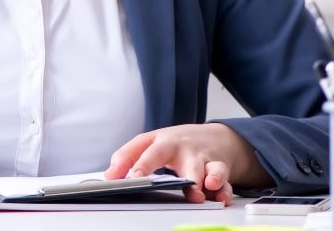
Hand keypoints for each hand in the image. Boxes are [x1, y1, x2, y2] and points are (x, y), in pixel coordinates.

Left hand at [104, 123, 271, 205]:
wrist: (215, 136)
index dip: (137, 164)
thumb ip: (128, 157)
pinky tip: (219, 197)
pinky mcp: (219, 167)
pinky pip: (224, 179)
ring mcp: (202, 157)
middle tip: (174, 186)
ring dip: (206, 179)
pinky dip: (223, 189)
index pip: (145, 150)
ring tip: (202, 192)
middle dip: (174, 171)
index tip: (131, 179)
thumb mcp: (151, 143)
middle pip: (180, 159)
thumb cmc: (177, 143)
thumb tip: (109, 177)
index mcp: (161, 141)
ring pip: (207, 168)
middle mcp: (182, 148)